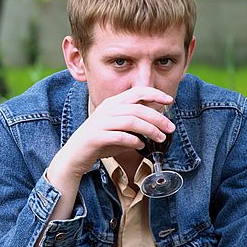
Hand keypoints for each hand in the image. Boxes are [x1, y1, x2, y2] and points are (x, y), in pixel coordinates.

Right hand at [50, 86, 174, 179]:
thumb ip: (136, 122)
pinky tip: (141, 146)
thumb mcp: (119, 128)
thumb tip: (159, 119)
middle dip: (158, 118)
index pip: (137, 92)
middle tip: (170, 128)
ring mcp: (100, 122)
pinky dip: (133, 141)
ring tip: (160, 138)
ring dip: (150, 130)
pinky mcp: (96, 137)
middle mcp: (106, 109)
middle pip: (138, 108)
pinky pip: (119, 136)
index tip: (169, 100)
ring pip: (131, 121)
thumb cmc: (101, 141)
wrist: (75, 155)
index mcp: (112, 103)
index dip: (155, 94)